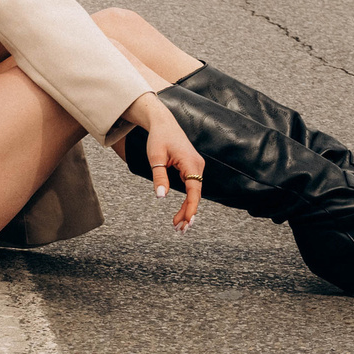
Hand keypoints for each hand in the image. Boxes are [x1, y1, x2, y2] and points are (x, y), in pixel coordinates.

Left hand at [126, 91, 204, 230]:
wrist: (163, 123)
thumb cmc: (159, 138)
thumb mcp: (155, 158)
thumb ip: (159, 177)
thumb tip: (161, 197)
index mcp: (191, 163)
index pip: (194, 190)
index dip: (191, 207)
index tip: (187, 221)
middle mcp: (198, 166)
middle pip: (196, 195)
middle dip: (188, 213)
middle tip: (179, 230)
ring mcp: (196, 167)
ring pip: (194, 193)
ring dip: (188, 209)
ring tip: (178, 225)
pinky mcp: (192, 168)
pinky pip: (192, 188)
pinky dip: (187, 201)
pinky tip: (182, 213)